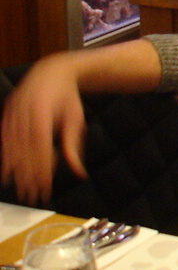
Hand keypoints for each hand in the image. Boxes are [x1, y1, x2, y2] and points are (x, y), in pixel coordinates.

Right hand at [0, 55, 87, 203]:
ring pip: (12, 149)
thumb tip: (79, 173)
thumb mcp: (75, 119)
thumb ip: (73, 146)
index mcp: (42, 114)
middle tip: (33, 197)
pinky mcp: (6, 116)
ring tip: (21, 190)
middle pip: (24, 152)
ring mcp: (12, 115)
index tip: (44, 189)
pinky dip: (6, 159)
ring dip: (16, 172)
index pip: (40, 149)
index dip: (40, 171)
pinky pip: (4, 142)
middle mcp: (23, 115)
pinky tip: (7, 175)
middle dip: (28, 177)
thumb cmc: (66, 98)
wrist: (50, 73)